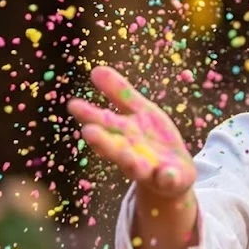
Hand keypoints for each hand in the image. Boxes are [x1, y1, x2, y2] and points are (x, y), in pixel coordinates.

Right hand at [66, 66, 195, 197]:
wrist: (175, 173)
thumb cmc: (150, 139)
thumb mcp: (140, 111)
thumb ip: (119, 93)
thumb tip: (95, 69)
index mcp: (123, 133)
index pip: (104, 122)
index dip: (90, 114)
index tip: (74, 105)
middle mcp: (131, 153)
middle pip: (115, 147)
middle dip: (103, 141)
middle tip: (89, 132)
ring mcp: (149, 168)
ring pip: (136, 167)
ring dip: (131, 162)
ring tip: (128, 158)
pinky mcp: (169, 179)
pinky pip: (168, 179)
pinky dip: (167, 177)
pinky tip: (167, 174)